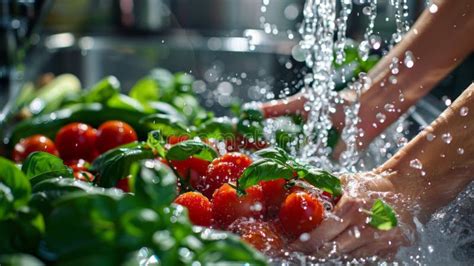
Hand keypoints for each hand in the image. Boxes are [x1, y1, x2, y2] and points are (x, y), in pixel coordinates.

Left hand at [290, 172, 414, 259]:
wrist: (409, 190)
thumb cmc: (372, 185)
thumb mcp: (345, 181)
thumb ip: (322, 190)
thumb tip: (295, 194)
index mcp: (352, 208)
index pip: (320, 236)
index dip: (302, 243)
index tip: (291, 244)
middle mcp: (366, 228)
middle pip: (330, 252)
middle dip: (313, 251)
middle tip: (301, 248)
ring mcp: (380, 242)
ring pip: (345, 258)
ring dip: (331, 253)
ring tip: (322, 244)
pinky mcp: (389, 251)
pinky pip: (363, 259)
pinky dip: (351, 254)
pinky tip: (346, 244)